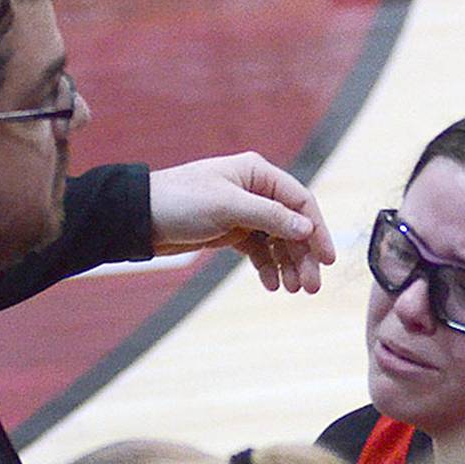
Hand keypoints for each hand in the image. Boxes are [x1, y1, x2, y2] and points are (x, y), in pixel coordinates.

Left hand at [148, 152, 335, 292]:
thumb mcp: (229, 207)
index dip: (317, 230)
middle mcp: (255, 191)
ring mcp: (244, 212)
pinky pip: (258, 251)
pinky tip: (271, 285)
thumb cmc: (180, 201)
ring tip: (293, 289)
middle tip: (311, 286)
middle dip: (303, 256)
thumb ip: (271, 216)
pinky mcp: (231, 231)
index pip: (300, 202)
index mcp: (258, 173)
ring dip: (288, 265)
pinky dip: (267, 267)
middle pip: (292, 226)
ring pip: (277, 241)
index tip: (326, 258)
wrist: (138, 218)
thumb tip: (307, 228)